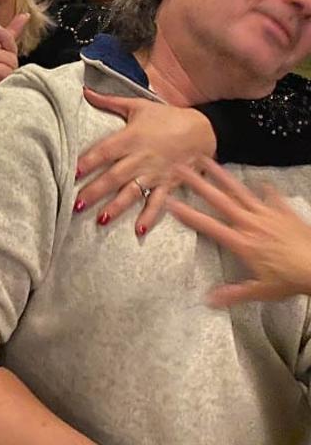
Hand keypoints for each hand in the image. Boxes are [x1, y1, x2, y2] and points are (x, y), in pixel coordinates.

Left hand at [74, 89, 215, 234]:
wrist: (205, 129)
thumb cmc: (167, 117)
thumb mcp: (137, 106)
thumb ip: (109, 101)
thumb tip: (84, 90)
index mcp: (130, 138)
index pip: (104, 152)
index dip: (88, 162)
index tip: (72, 173)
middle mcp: (140, 158)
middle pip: (114, 177)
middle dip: (95, 191)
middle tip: (76, 205)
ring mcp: (155, 174)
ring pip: (132, 192)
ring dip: (116, 207)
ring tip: (100, 220)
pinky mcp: (169, 185)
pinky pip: (158, 203)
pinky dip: (149, 217)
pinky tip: (138, 231)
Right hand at [167, 157, 310, 305]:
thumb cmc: (291, 280)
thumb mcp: (260, 291)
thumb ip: (233, 293)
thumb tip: (208, 300)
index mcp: (241, 242)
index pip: (208, 226)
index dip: (188, 214)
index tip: (171, 202)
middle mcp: (250, 223)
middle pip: (219, 200)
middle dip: (198, 183)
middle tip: (181, 168)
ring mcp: (267, 215)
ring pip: (239, 191)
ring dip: (221, 175)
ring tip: (207, 160)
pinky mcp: (284, 212)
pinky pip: (272, 197)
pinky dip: (265, 190)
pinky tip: (260, 182)